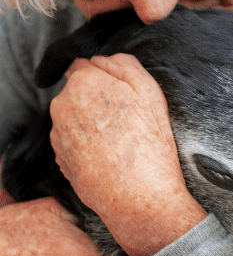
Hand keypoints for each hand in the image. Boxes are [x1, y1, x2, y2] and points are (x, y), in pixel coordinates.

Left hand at [48, 53, 206, 255]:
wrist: (138, 197)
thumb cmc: (149, 143)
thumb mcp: (150, 91)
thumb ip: (124, 64)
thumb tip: (105, 59)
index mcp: (82, 82)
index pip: (85, 65)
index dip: (107, 77)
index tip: (125, 94)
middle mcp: (62, 105)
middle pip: (80, 92)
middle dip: (99, 99)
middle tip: (129, 119)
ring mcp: (59, 134)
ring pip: (76, 117)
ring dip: (93, 122)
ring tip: (123, 141)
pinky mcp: (61, 158)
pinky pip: (75, 141)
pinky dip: (90, 145)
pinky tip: (112, 156)